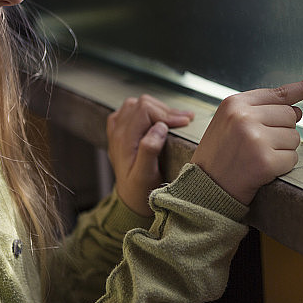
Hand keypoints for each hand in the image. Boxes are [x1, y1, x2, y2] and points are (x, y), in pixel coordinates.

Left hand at [107, 95, 193, 215]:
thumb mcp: (145, 175)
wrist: (129, 199)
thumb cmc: (139, 190)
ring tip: (176, 119)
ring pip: (137, 104)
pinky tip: (157, 119)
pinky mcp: (120, 131)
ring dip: (158, 108)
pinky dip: (146, 111)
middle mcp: (118, 132)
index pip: (145, 110)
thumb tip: (159, 127)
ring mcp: (117, 130)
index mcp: (124, 139)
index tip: (185, 123)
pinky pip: (130, 110)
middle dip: (166, 110)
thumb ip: (150, 150)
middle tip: (185, 120)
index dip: (167, 113)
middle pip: (142, 104)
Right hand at [191, 78, 302, 204]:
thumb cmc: (219, 154)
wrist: (203, 187)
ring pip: (294, 138)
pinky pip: (292, 159)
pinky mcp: (265, 161)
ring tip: (257, 157)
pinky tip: (263, 170)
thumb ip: (260, 111)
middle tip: (260, 145)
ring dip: (283, 150)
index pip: (279, 93)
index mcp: (235, 103)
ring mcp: (255, 138)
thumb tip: (297, 110)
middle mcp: (245, 117)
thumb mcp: (229, 122)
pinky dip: (282, 166)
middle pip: (290, 116)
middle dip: (283, 132)